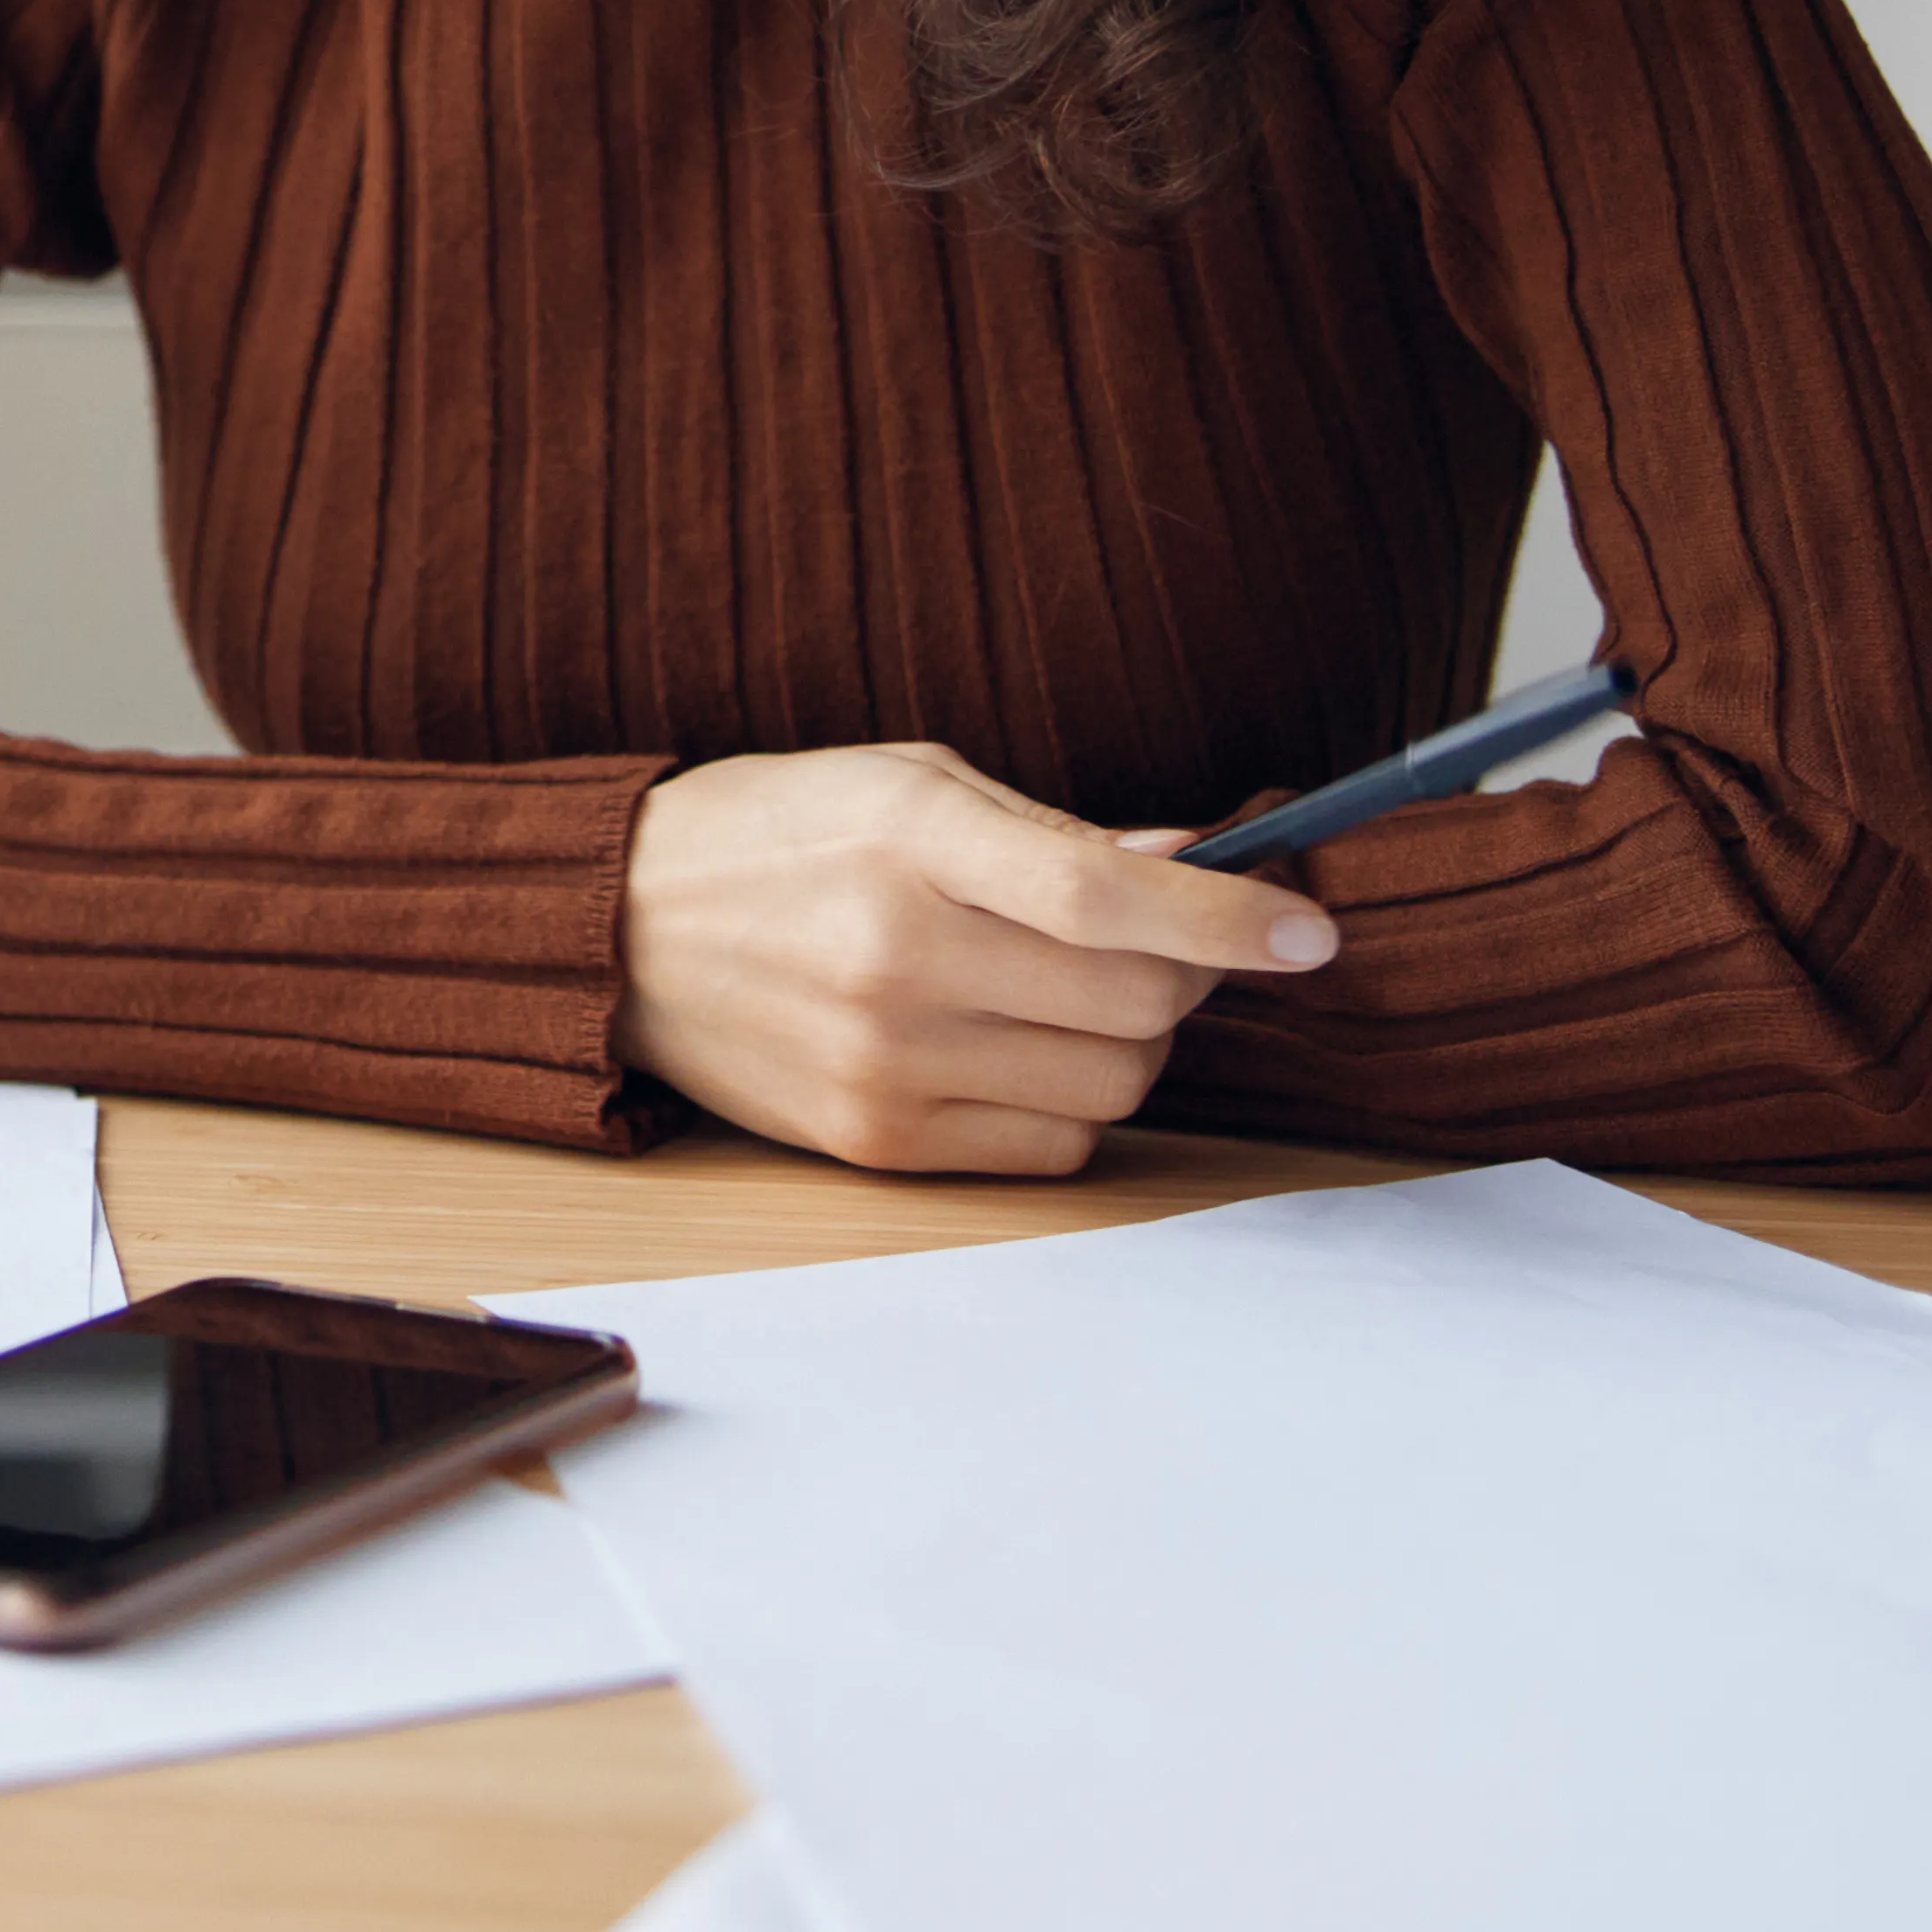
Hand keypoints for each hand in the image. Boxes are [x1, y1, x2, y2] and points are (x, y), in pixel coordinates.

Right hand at [619, 743, 1337, 1175]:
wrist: (618, 929)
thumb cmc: (777, 834)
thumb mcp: (906, 783)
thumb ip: (1053, 829)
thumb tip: (1197, 858)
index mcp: (908, 840)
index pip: (1104, 895)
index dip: (1227, 917)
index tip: (1312, 931)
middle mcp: (895, 958)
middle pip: (1136, 1006)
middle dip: (1181, 977)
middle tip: (1151, 945)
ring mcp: (883, 1062)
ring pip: (1111, 1088)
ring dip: (1127, 1044)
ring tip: (1059, 996)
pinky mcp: (874, 1141)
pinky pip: (1051, 1148)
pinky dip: (1066, 1104)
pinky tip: (1007, 1051)